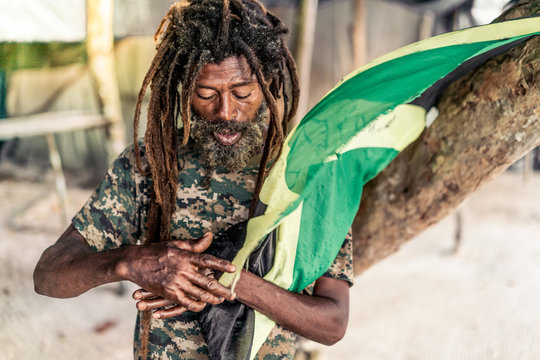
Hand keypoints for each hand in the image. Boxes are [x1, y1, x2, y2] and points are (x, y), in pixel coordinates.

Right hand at [117, 232, 235, 312]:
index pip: (208, 260)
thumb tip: (210, 235)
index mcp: (185, 256)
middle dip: (222, 289)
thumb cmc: (156, 251)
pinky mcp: (168, 292)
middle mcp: (183, 270)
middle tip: (233, 294)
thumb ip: (194, 244)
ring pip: (199, 293)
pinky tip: (202, 305)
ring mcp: (176, 282)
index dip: (221, 265)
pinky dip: (196, 305)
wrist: (134, 262)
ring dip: (212, 299)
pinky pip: (185, 302)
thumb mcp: (175, 244)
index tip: (233, 268)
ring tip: (222, 301)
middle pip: (207, 281)